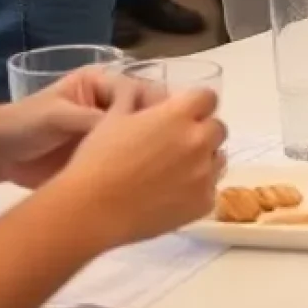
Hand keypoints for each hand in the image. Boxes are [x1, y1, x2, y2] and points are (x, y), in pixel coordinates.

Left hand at [0, 67, 146, 188]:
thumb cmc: (23, 124)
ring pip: (138, 139)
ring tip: (153, 171)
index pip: (139, 91)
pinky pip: (123, 162)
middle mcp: (110, 105)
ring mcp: (107, 133)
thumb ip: (94, 119)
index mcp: (103, 84)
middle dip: (153, 131)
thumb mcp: (58, 115)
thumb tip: (133, 127)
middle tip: (162, 154)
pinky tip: (140, 181)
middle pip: (145, 114)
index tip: (159, 132)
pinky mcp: (101, 158)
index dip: (152, 108)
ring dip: (146, 152)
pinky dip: (132, 170)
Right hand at [54, 84, 225, 251]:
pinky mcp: (202, 203)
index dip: (195, 105)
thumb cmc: (98, 160)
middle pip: (217, 128)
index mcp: (179, 114)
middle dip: (201, 132)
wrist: (89, 211)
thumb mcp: (114, 117)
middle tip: (175, 146)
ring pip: (218, 158)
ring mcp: (204, 173)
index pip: (207, 98)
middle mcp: (199, 140)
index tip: (181, 115)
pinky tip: (172, 196)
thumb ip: (139, 102)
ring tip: (174, 173)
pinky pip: (210, 190)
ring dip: (203, 160)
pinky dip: (196, 190)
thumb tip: (146, 97)